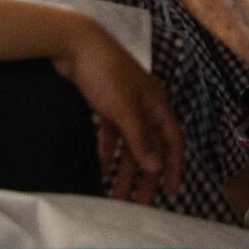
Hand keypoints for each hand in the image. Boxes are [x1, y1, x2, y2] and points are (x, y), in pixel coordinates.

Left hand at [52, 16, 184, 204]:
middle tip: (138, 204)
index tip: (170, 192)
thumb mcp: (124, 108)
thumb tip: (155, 167)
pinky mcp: (105, 103)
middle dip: (145, 176)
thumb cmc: (105, 73)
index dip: (173, 166)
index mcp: (157, 103)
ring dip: (124, 169)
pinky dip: (108, 151)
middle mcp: (145, 105)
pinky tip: (101, 168)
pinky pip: (111, 135)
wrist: (74, 44)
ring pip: (129, 143)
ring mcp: (124, 104)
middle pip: (150, 146)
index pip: (172, 140)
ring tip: (116, 194)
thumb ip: (139, 138)